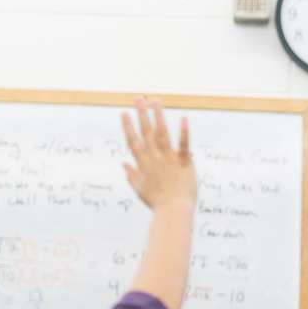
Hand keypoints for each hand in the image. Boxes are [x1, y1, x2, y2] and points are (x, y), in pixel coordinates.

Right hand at [121, 98, 195, 212]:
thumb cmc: (156, 202)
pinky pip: (183, 144)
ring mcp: (169, 159)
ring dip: (159, 116)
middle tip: (138, 98)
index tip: (124, 112)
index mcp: (143, 164)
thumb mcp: (139, 189)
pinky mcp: (184, 162)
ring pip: (162, 133)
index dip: (128, 126)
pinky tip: (183, 118)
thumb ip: (130, 175)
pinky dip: (184, 131)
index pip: (133, 141)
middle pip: (146, 132)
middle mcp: (154, 158)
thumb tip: (123, 164)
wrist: (173, 211)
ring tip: (156, 100)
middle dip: (141, 114)